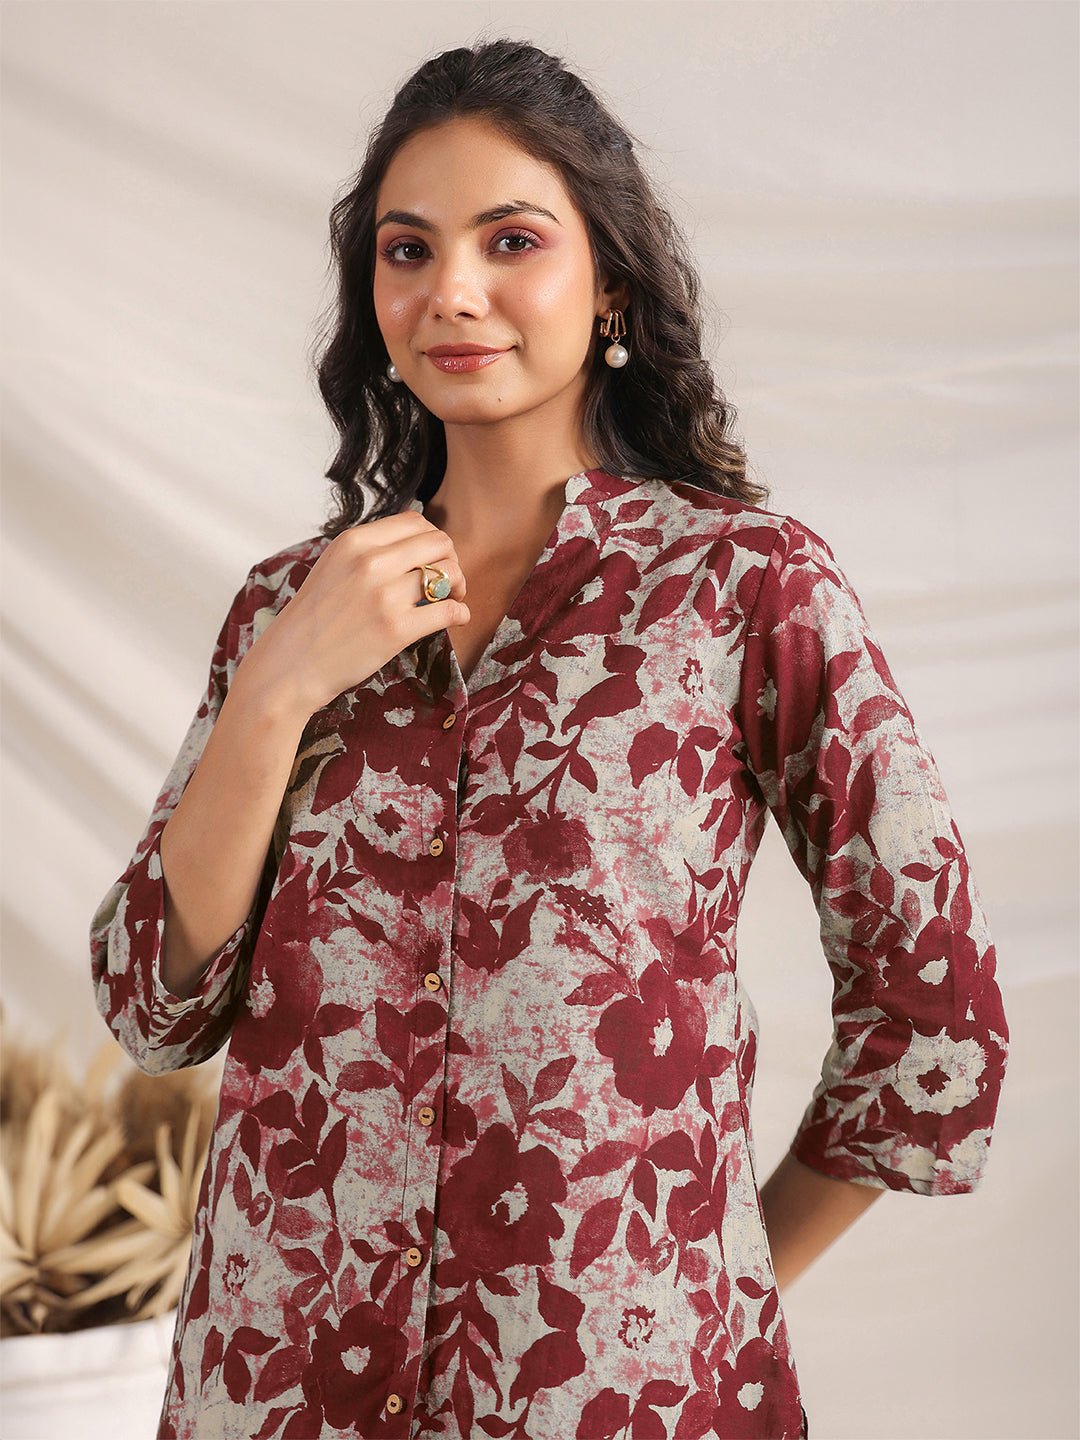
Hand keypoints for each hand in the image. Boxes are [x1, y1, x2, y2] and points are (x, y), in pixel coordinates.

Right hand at [237, 511, 469, 720]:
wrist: (290, 665)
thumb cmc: (314, 620)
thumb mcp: (334, 567)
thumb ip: (369, 551)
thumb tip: (418, 540)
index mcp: (354, 541)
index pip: (415, 521)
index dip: (433, 539)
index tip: (433, 559)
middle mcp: (370, 562)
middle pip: (438, 543)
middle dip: (451, 560)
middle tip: (448, 582)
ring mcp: (384, 595)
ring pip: (448, 573)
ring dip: (459, 586)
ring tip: (452, 599)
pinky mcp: (396, 628)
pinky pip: (448, 610)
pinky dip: (460, 613)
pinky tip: (456, 618)